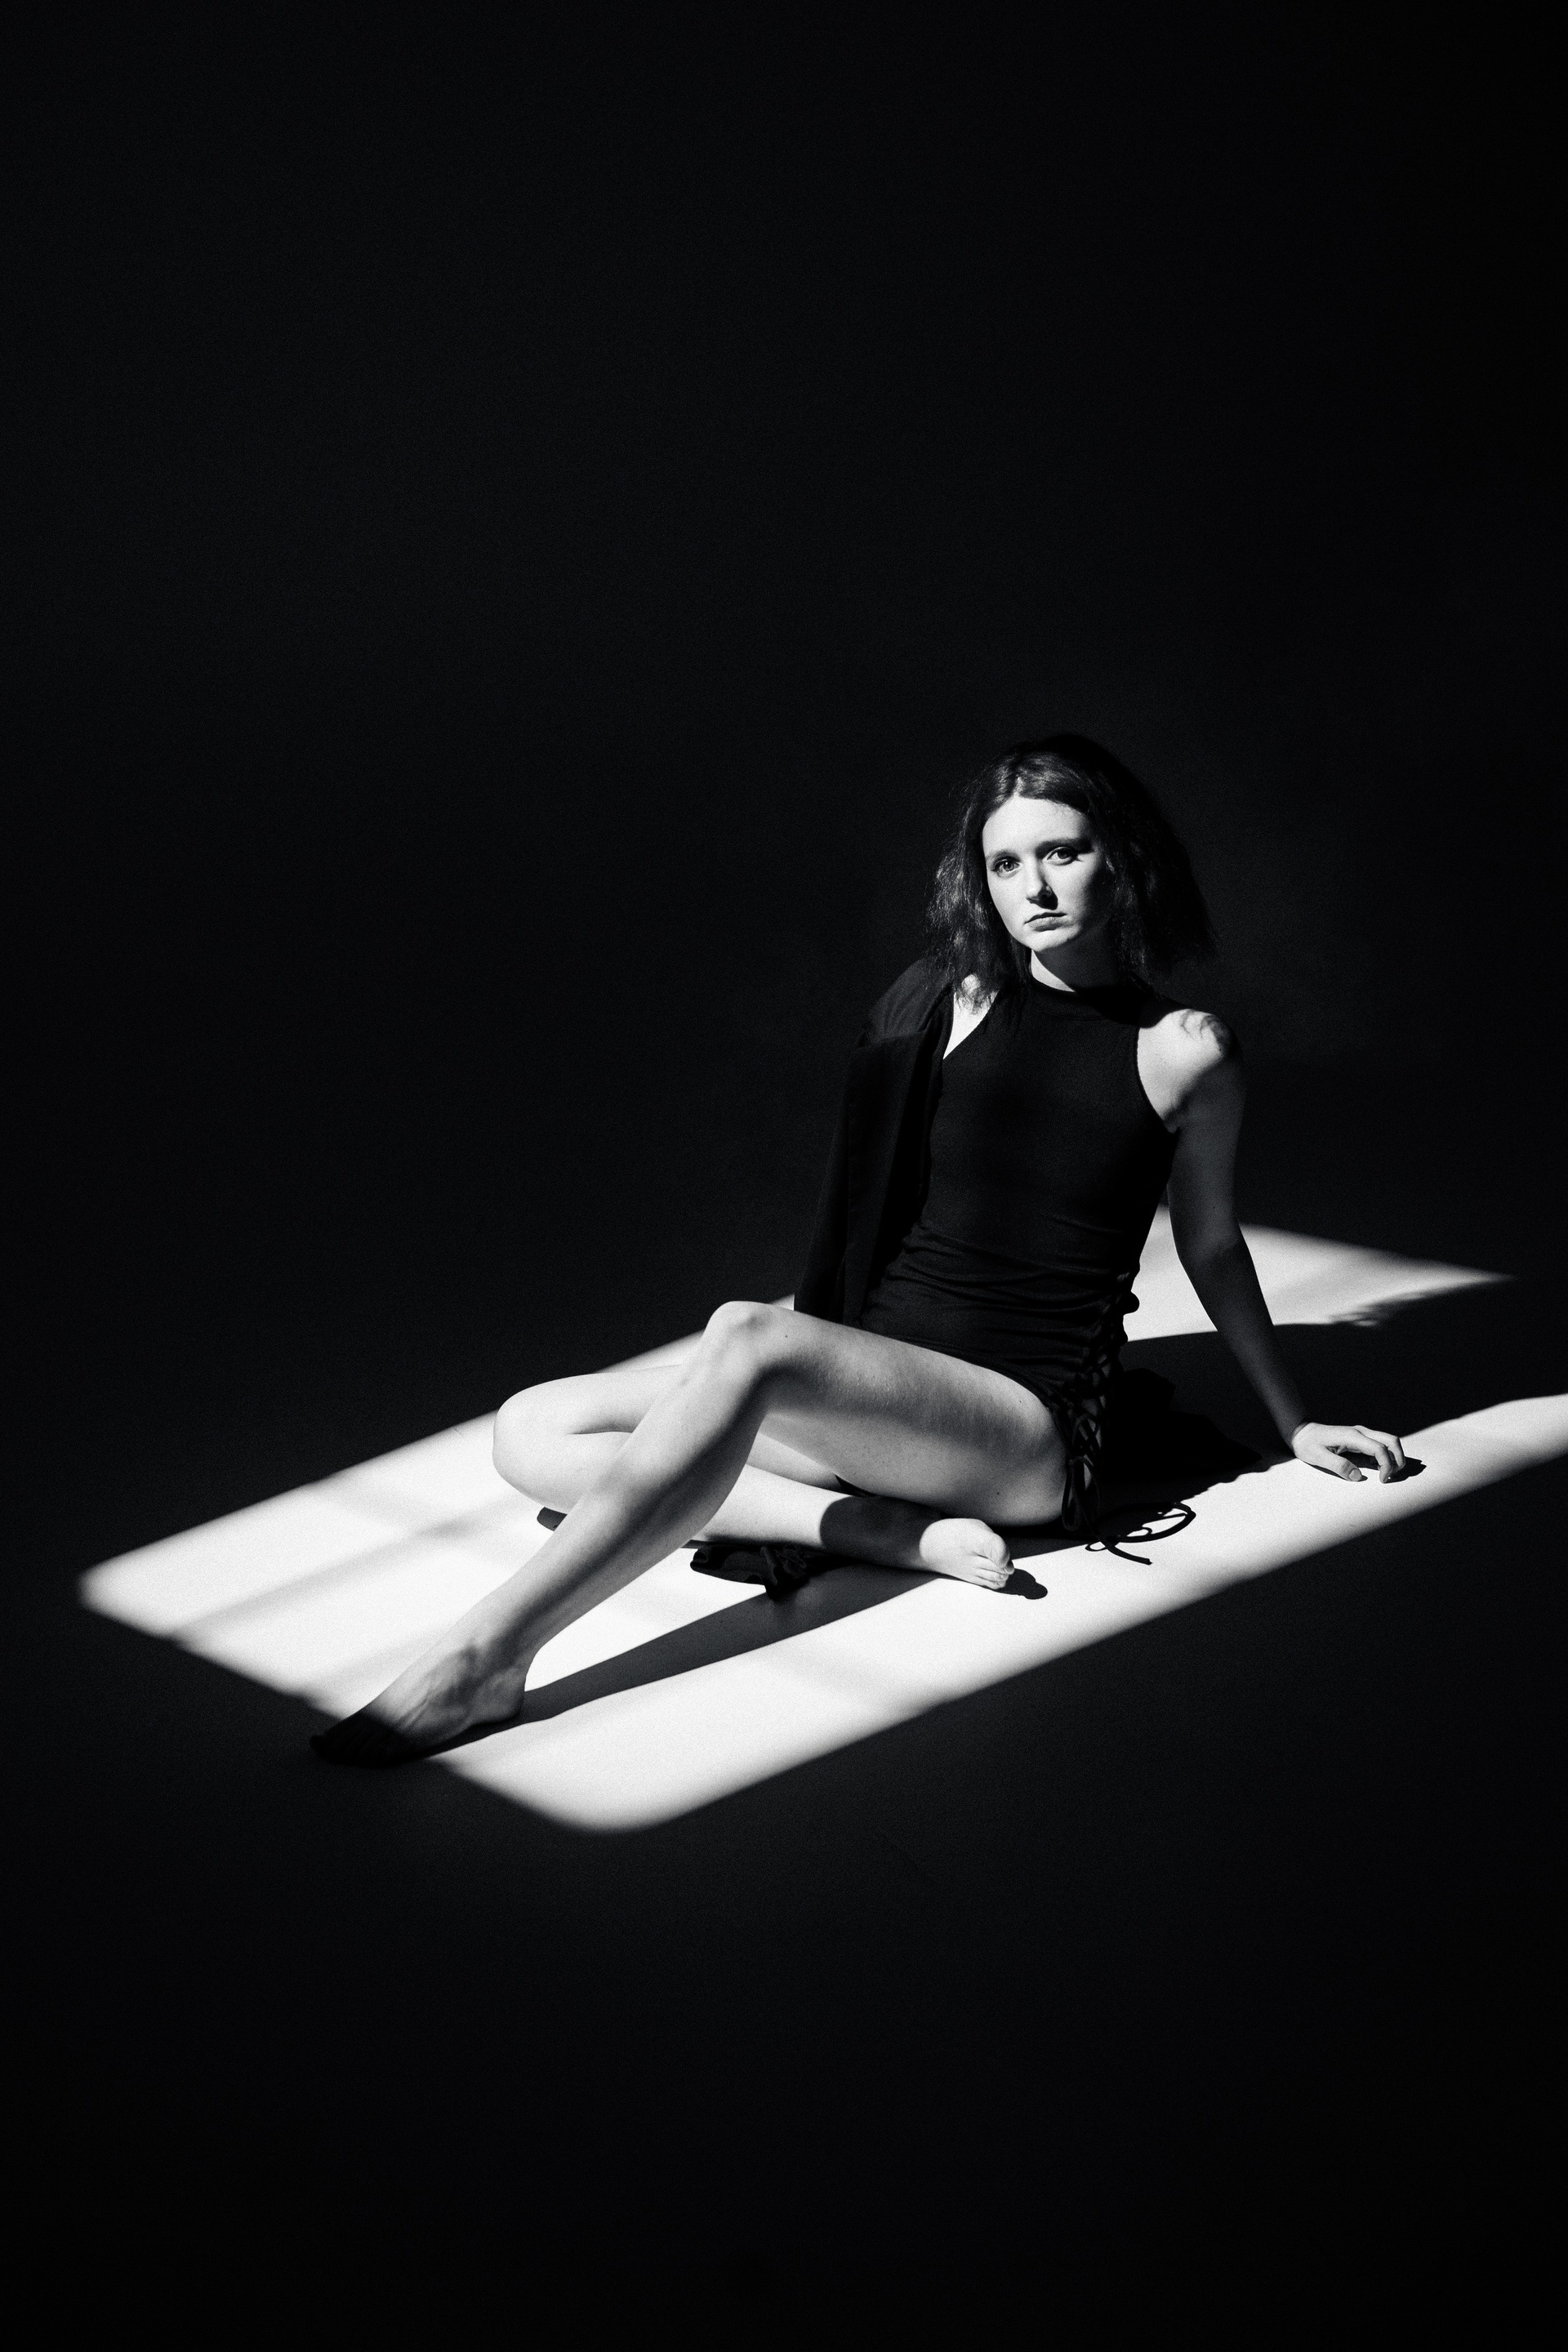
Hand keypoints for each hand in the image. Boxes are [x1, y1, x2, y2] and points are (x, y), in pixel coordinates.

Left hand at [1290, 1422, 1406, 1482]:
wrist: (1301, 1432)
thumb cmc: (1308, 1444)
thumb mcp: (1318, 1457)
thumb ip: (1339, 1466)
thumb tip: (1358, 1476)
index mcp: (1352, 1436)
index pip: (1380, 1448)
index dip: (1387, 1465)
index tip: (1383, 1479)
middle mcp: (1360, 1432)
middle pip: (1391, 1440)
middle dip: (1399, 1458)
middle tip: (1392, 1476)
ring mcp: (1361, 1433)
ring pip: (1388, 1441)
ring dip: (1394, 1456)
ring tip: (1387, 1473)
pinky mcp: (1359, 1437)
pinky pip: (1380, 1444)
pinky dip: (1386, 1455)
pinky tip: (1376, 1467)